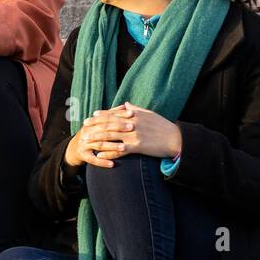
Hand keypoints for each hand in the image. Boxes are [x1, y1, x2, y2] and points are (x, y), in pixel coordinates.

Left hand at [63, 102, 182, 168]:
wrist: (176, 139)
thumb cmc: (163, 126)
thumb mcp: (149, 114)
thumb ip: (136, 109)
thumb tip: (126, 105)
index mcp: (134, 115)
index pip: (114, 114)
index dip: (101, 115)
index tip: (91, 116)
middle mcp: (132, 124)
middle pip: (109, 124)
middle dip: (95, 126)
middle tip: (83, 127)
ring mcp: (134, 136)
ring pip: (111, 137)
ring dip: (97, 139)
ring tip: (87, 141)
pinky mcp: (137, 147)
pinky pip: (119, 151)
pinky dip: (108, 152)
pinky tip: (99, 154)